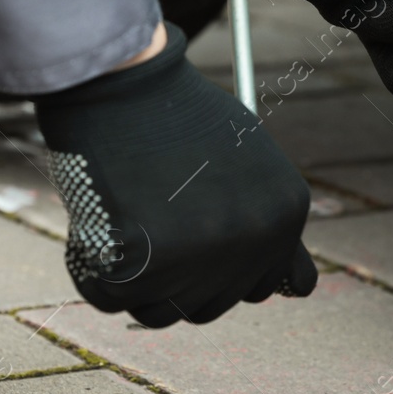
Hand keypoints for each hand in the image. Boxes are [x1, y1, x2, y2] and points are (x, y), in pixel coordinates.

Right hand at [34, 23, 316, 325]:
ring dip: (135, 282)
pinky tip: (94, 229)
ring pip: (161, 313)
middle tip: (147, 224)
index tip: (190, 238)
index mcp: (285, 212)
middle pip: (209, 306)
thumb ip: (267, 224)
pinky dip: (94, 274)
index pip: (263, 287)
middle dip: (174, 277)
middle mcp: (254, 240)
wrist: (124, 80)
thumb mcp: (248, 161)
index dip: (220, 268)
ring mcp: (202, 256)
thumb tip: (298, 290)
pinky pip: (112, 300)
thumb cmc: (176, 115)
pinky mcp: (144, 263)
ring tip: (122, 225)